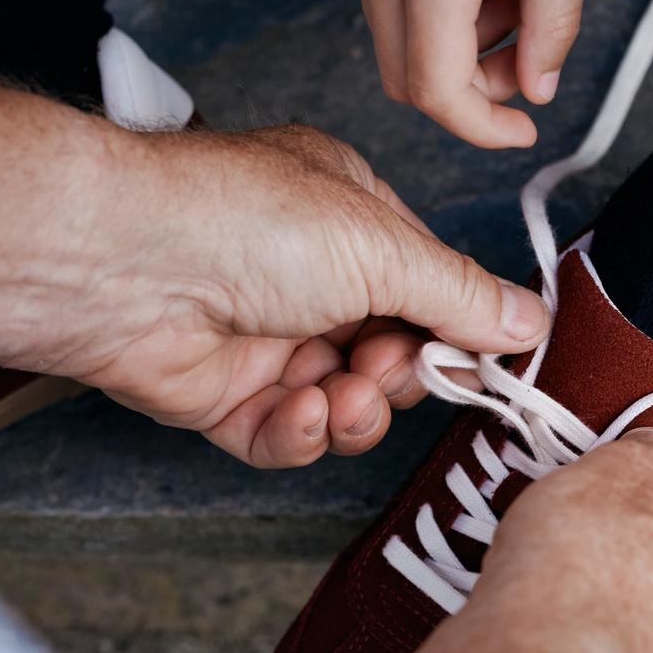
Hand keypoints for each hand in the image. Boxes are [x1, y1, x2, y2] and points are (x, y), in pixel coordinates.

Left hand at [34, 123, 549, 467]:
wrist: (121, 263)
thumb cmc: (243, 220)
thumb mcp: (381, 248)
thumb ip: (460, 296)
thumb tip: (530, 321)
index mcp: (349, 217)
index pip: (428, 285)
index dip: (457, 329)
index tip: (484, 361)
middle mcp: (307, 276)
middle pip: (392, 352)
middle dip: (400, 372)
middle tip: (390, 366)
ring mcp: (264, 337)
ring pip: (344, 402)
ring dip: (355, 409)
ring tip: (341, 393)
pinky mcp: (223, 395)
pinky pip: (285, 434)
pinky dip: (300, 432)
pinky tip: (297, 410)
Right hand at [352, 0, 589, 147]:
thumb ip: (553, 17)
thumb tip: (538, 88)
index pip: (437, 90)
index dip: (483, 129)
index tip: (522, 132)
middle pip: (407, 80)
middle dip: (473, 92)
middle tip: (527, 58)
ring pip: (398, 44)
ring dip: (458, 51)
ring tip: (516, 1)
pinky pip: (394, 3)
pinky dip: (439, 16)